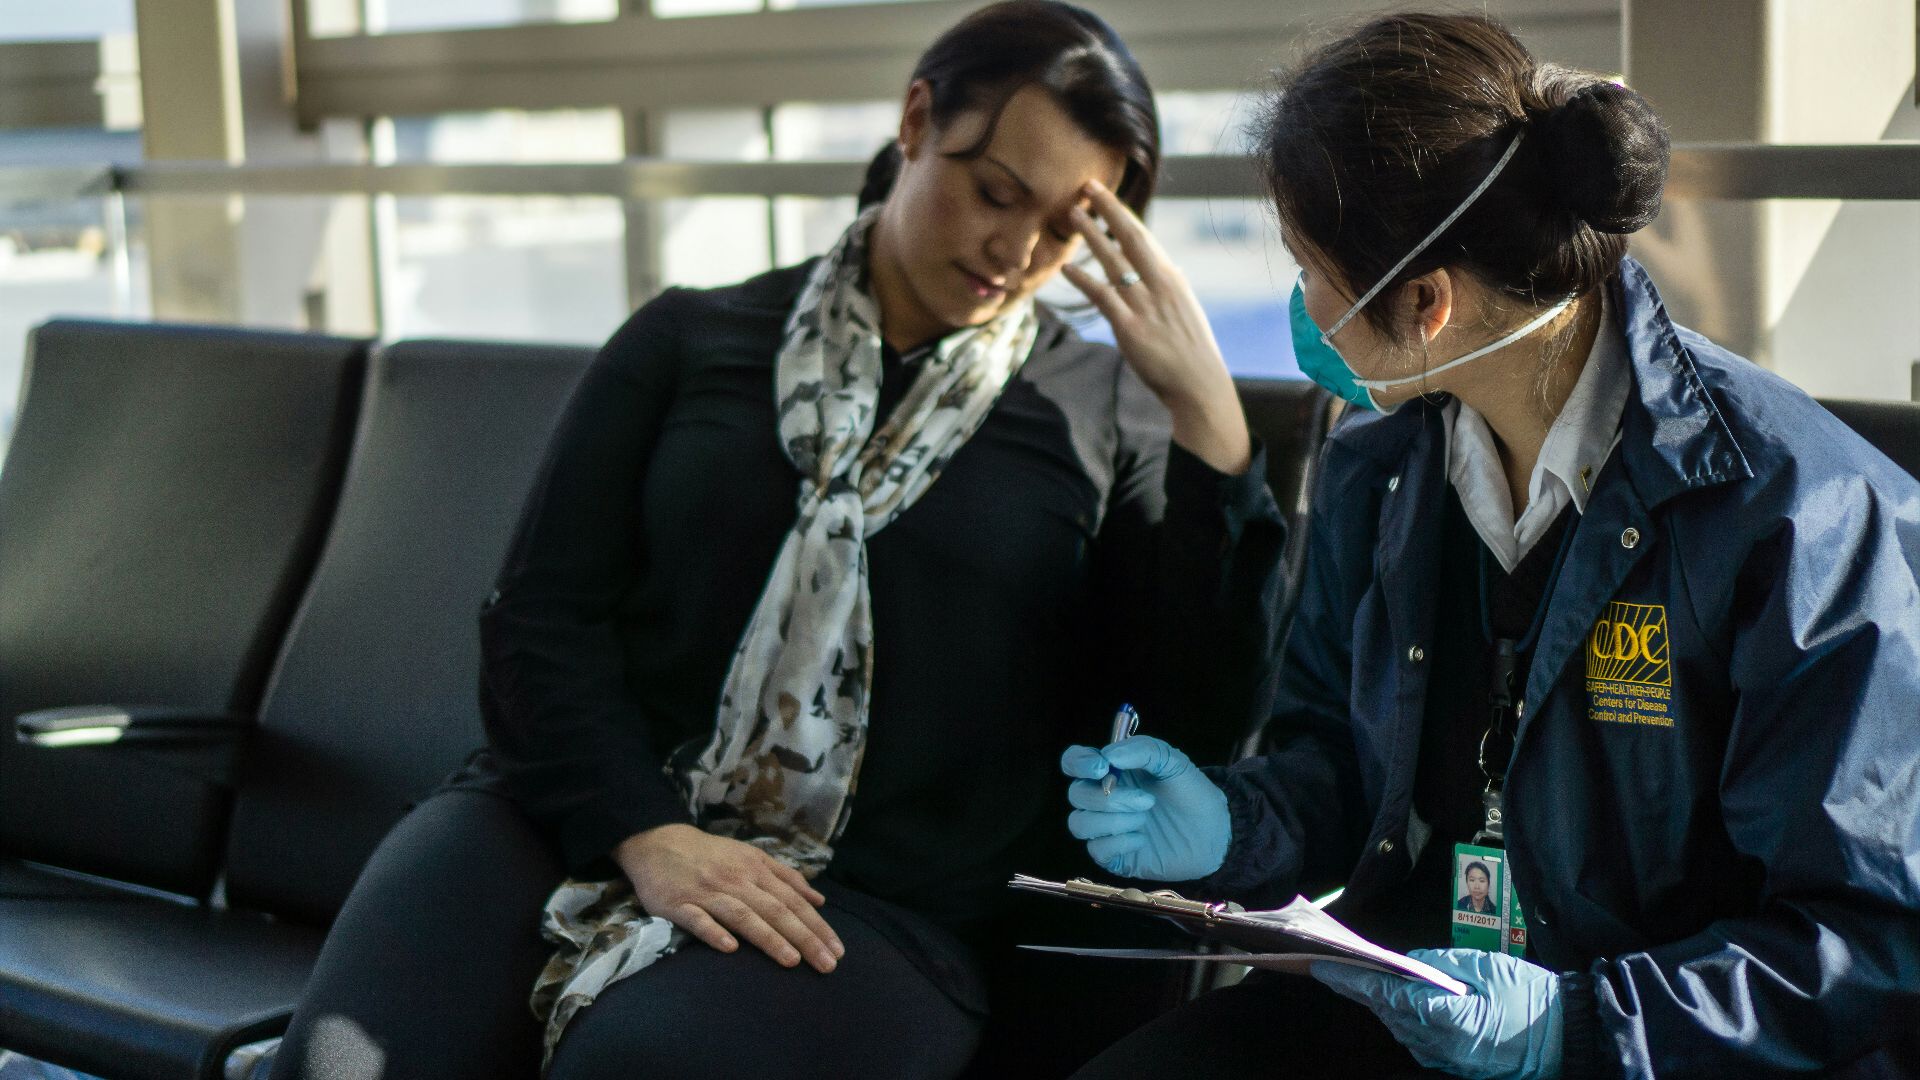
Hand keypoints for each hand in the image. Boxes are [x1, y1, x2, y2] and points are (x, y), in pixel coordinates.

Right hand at [613, 823, 843, 972]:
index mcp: (756, 870)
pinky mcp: (679, 904)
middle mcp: (736, 880)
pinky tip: (730, 950)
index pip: (793, 901)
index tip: (837, 951)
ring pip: (743, 915)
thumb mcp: (752, 857)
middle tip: (827, 965)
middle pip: (776, 910)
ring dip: (769, 938)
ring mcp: (707, 892)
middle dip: (804, 938)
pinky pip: (698, 920)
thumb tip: (819, 900)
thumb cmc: (712, 855)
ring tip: (792, 960)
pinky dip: (714, 933)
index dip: (816, 925)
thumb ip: (786, 878)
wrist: (659, 843)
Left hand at [1060, 179, 1251, 474]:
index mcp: (1173, 278)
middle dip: (1109, 209)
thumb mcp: (1186, 311)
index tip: (1104, 194)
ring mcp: (1145, 305)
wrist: (1199, 385)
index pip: (1143, 237)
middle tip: (1088, 186)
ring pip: (1114, 261)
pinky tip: (1067, 267)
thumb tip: (1172, 268)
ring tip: (1072, 215)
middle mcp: (1160, 284)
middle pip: (1131, 237)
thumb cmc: (1191, 351)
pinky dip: (1084, 280)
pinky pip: (1103, 297)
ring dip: (1092, 236)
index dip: (1121, 214)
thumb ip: (1173, 288)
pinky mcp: (1131, 329)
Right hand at [1061, 735, 1230, 880]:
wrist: (1214, 832)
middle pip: (1076, 794)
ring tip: (1146, 820)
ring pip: (1079, 823)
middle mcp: (1103, 798)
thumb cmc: (1191, 793)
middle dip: (1111, 798)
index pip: (1074, 762)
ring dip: (1113, 821)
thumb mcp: (1173, 762)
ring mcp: (1105, 829)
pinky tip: (1142, 840)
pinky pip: (1096, 850)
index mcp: (1111, 771)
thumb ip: (1143, 750)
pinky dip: (1119, 842)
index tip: (1102, 768)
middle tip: (1147, 801)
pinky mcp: (1113, 856)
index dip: (1079, 763)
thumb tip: (1109, 755)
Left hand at [1313, 949, 1563, 1079]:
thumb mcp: (1484, 967)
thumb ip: (1441, 963)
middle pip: (1384, 1011)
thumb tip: (1409, 963)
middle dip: (1358, 989)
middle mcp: (1433, 1041)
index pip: (1380, 994)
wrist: (1566, 1039)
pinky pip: (1417, 1037)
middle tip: (1332, 966)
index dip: (1348, 979)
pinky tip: (1398, 1001)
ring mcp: (1443, 1056)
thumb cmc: (1528, 998)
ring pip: (1398, 1025)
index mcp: (1438, 1015)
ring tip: (1359, 978)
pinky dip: (1402, 1017)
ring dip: (1380, 1003)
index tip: (1320, 966)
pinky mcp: (1454, 1062)